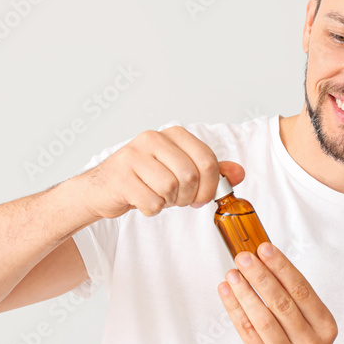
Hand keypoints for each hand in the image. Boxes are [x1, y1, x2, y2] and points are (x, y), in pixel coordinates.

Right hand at [75, 126, 244, 218]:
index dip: (211, 185)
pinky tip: (143, 201)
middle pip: (190, 176)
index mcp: (173, 134)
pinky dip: (152, 209)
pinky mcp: (121, 176)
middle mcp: (153, 138)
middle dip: (189, 196)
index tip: (202, 196)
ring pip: (171, 189)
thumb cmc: (145, 179)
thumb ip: (211, 171)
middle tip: (178, 199)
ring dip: (169, 202)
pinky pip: (152, 202)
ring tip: (158, 197)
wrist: (104, 189)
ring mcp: (134, 155)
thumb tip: (239, 173)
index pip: (207, 159)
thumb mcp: (181, 171)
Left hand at [217, 241, 337, 343]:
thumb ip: (292, 296)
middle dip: (260, 276)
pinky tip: (227, 293)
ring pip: (262, 318)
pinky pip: (246, 332)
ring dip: (244, 292)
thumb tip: (263, 258)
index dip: (282, 267)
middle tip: (243, 257)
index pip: (302, 290)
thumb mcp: (310, 324)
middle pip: (281, 303)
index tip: (265, 248)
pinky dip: (234, 309)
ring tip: (232, 274)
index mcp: (325, 327)